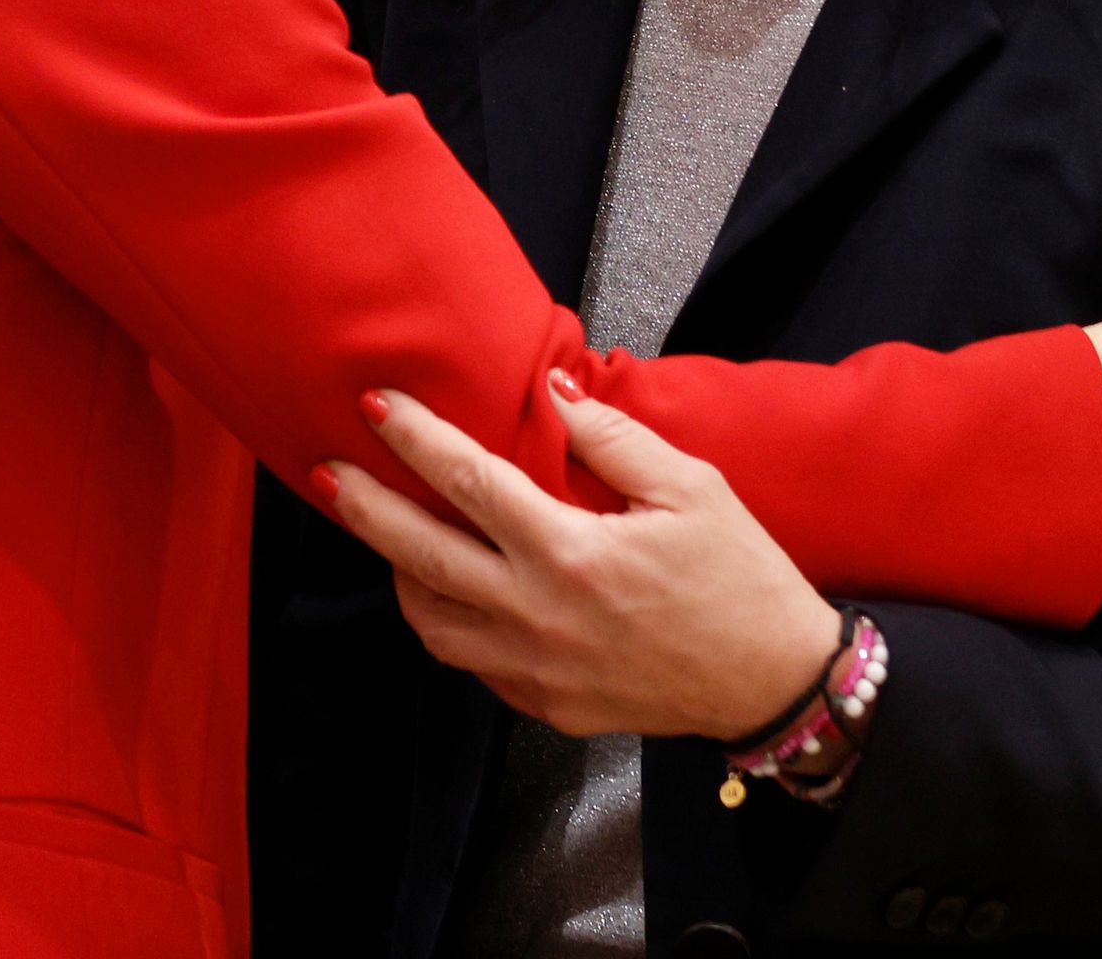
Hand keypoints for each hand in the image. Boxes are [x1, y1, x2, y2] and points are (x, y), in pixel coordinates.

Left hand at [318, 379, 839, 741]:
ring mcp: (536, 670)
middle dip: (366, 508)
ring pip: (432, 622)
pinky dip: (447, 622)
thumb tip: (551, 395)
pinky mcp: (545, 707)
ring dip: (399, 573)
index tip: (376, 405)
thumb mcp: (691, 488)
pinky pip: (471, 661)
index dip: (415, 438)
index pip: (469, 482)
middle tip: (327, 472)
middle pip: (422, 557)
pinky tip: (447, 590)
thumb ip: (612, 439)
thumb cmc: (741, 579)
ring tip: (384, 531)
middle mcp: (540, 616)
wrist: (775, 682)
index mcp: (573, 554)